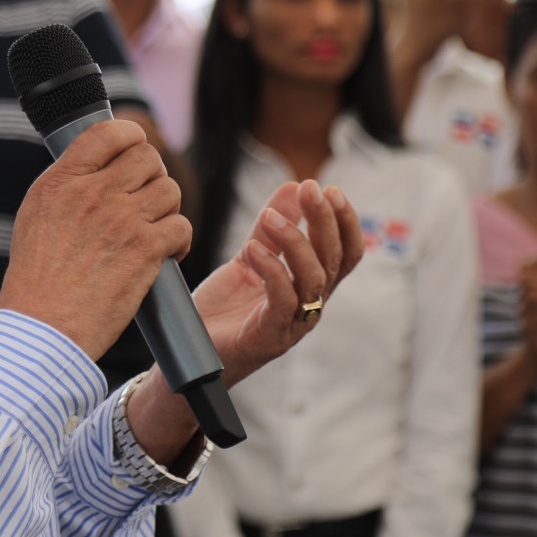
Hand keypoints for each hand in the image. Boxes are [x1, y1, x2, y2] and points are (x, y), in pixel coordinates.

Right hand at [0, 119, 188, 360]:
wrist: (43, 328)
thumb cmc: (37, 282)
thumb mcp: (35, 217)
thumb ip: (66, 186)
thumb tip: (96, 167)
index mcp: (61, 182)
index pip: (108, 132)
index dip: (131, 137)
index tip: (134, 152)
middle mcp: (91, 193)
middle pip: (147, 157)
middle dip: (153, 178)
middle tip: (145, 203)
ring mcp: (120, 219)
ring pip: (170, 190)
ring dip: (167, 211)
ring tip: (152, 233)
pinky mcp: (144, 250)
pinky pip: (182, 226)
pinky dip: (178, 243)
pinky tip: (163, 256)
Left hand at [191, 181, 364, 385]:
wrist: (190, 350)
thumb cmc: (224, 308)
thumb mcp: (249, 257)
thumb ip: (270, 228)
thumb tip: (293, 186)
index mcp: (311, 287)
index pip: (346, 253)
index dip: (345, 221)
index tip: (328, 188)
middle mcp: (310, 306)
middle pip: (334, 260)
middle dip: (326, 221)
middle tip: (311, 189)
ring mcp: (292, 324)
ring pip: (314, 279)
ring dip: (295, 241)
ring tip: (269, 216)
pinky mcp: (268, 337)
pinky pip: (282, 301)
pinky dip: (272, 270)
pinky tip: (252, 249)